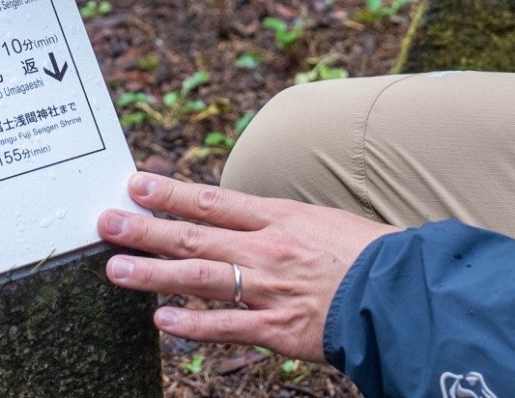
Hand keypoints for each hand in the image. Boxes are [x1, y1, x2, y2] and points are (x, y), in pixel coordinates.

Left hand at [99, 172, 398, 360]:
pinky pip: (227, 327)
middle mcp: (268, 249)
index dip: (171, 192)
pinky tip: (162, 322)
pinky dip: (192, 325)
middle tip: (106, 223)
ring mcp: (270, 289)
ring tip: (116, 269)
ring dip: (154, 274)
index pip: (214, 200)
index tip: (135, 184)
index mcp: (281, 217)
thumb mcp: (326, 221)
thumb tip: (246, 222)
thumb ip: (284, 223)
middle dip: (146, 229)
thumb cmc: (373, 256)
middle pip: (195, 236)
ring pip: (200, 279)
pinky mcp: (279, 329)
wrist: (407, 295)